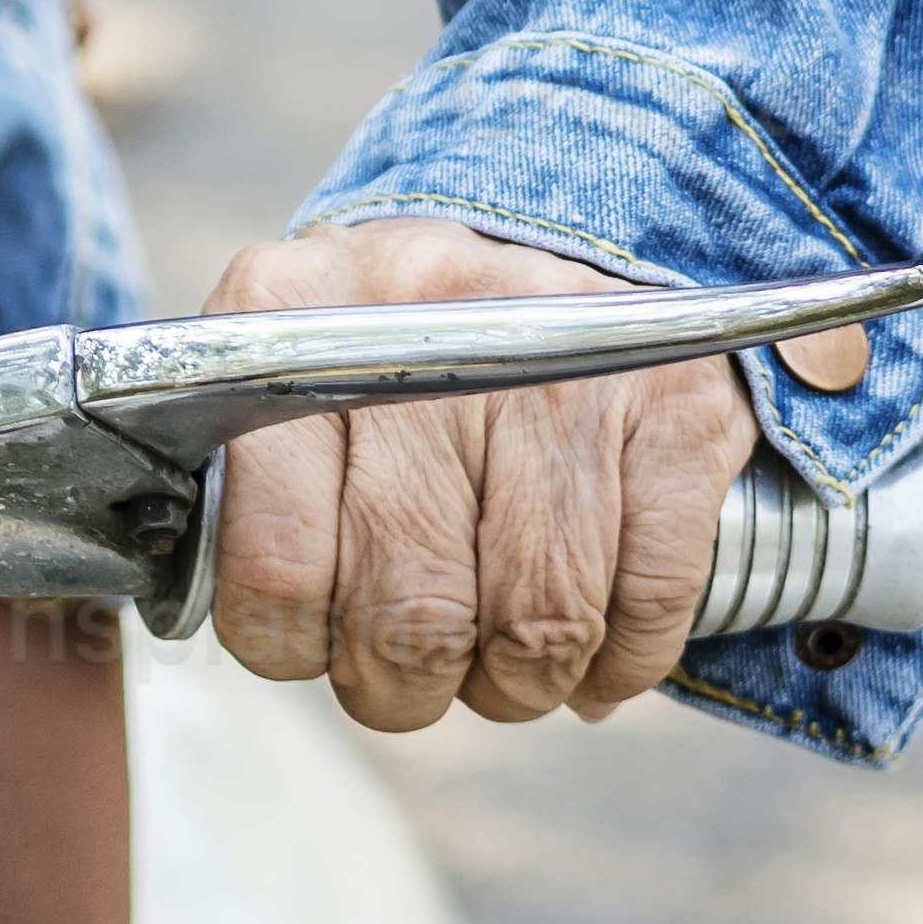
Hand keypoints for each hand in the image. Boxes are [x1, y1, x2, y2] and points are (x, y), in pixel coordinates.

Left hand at [201, 213, 802, 731]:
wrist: (547, 237)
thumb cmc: (394, 351)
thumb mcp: (288, 373)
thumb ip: (247, 487)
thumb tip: (269, 637)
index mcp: (289, 313)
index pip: (273, 559)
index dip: (292, 646)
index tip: (314, 650)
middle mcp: (426, 317)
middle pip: (412, 609)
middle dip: (408, 686)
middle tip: (412, 678)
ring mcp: (562, 355)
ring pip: (538, 619)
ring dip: (519, 684)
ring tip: (502, 665)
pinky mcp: (675, 398)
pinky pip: (650, 597)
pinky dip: (623, 659)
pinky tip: (594, 649)